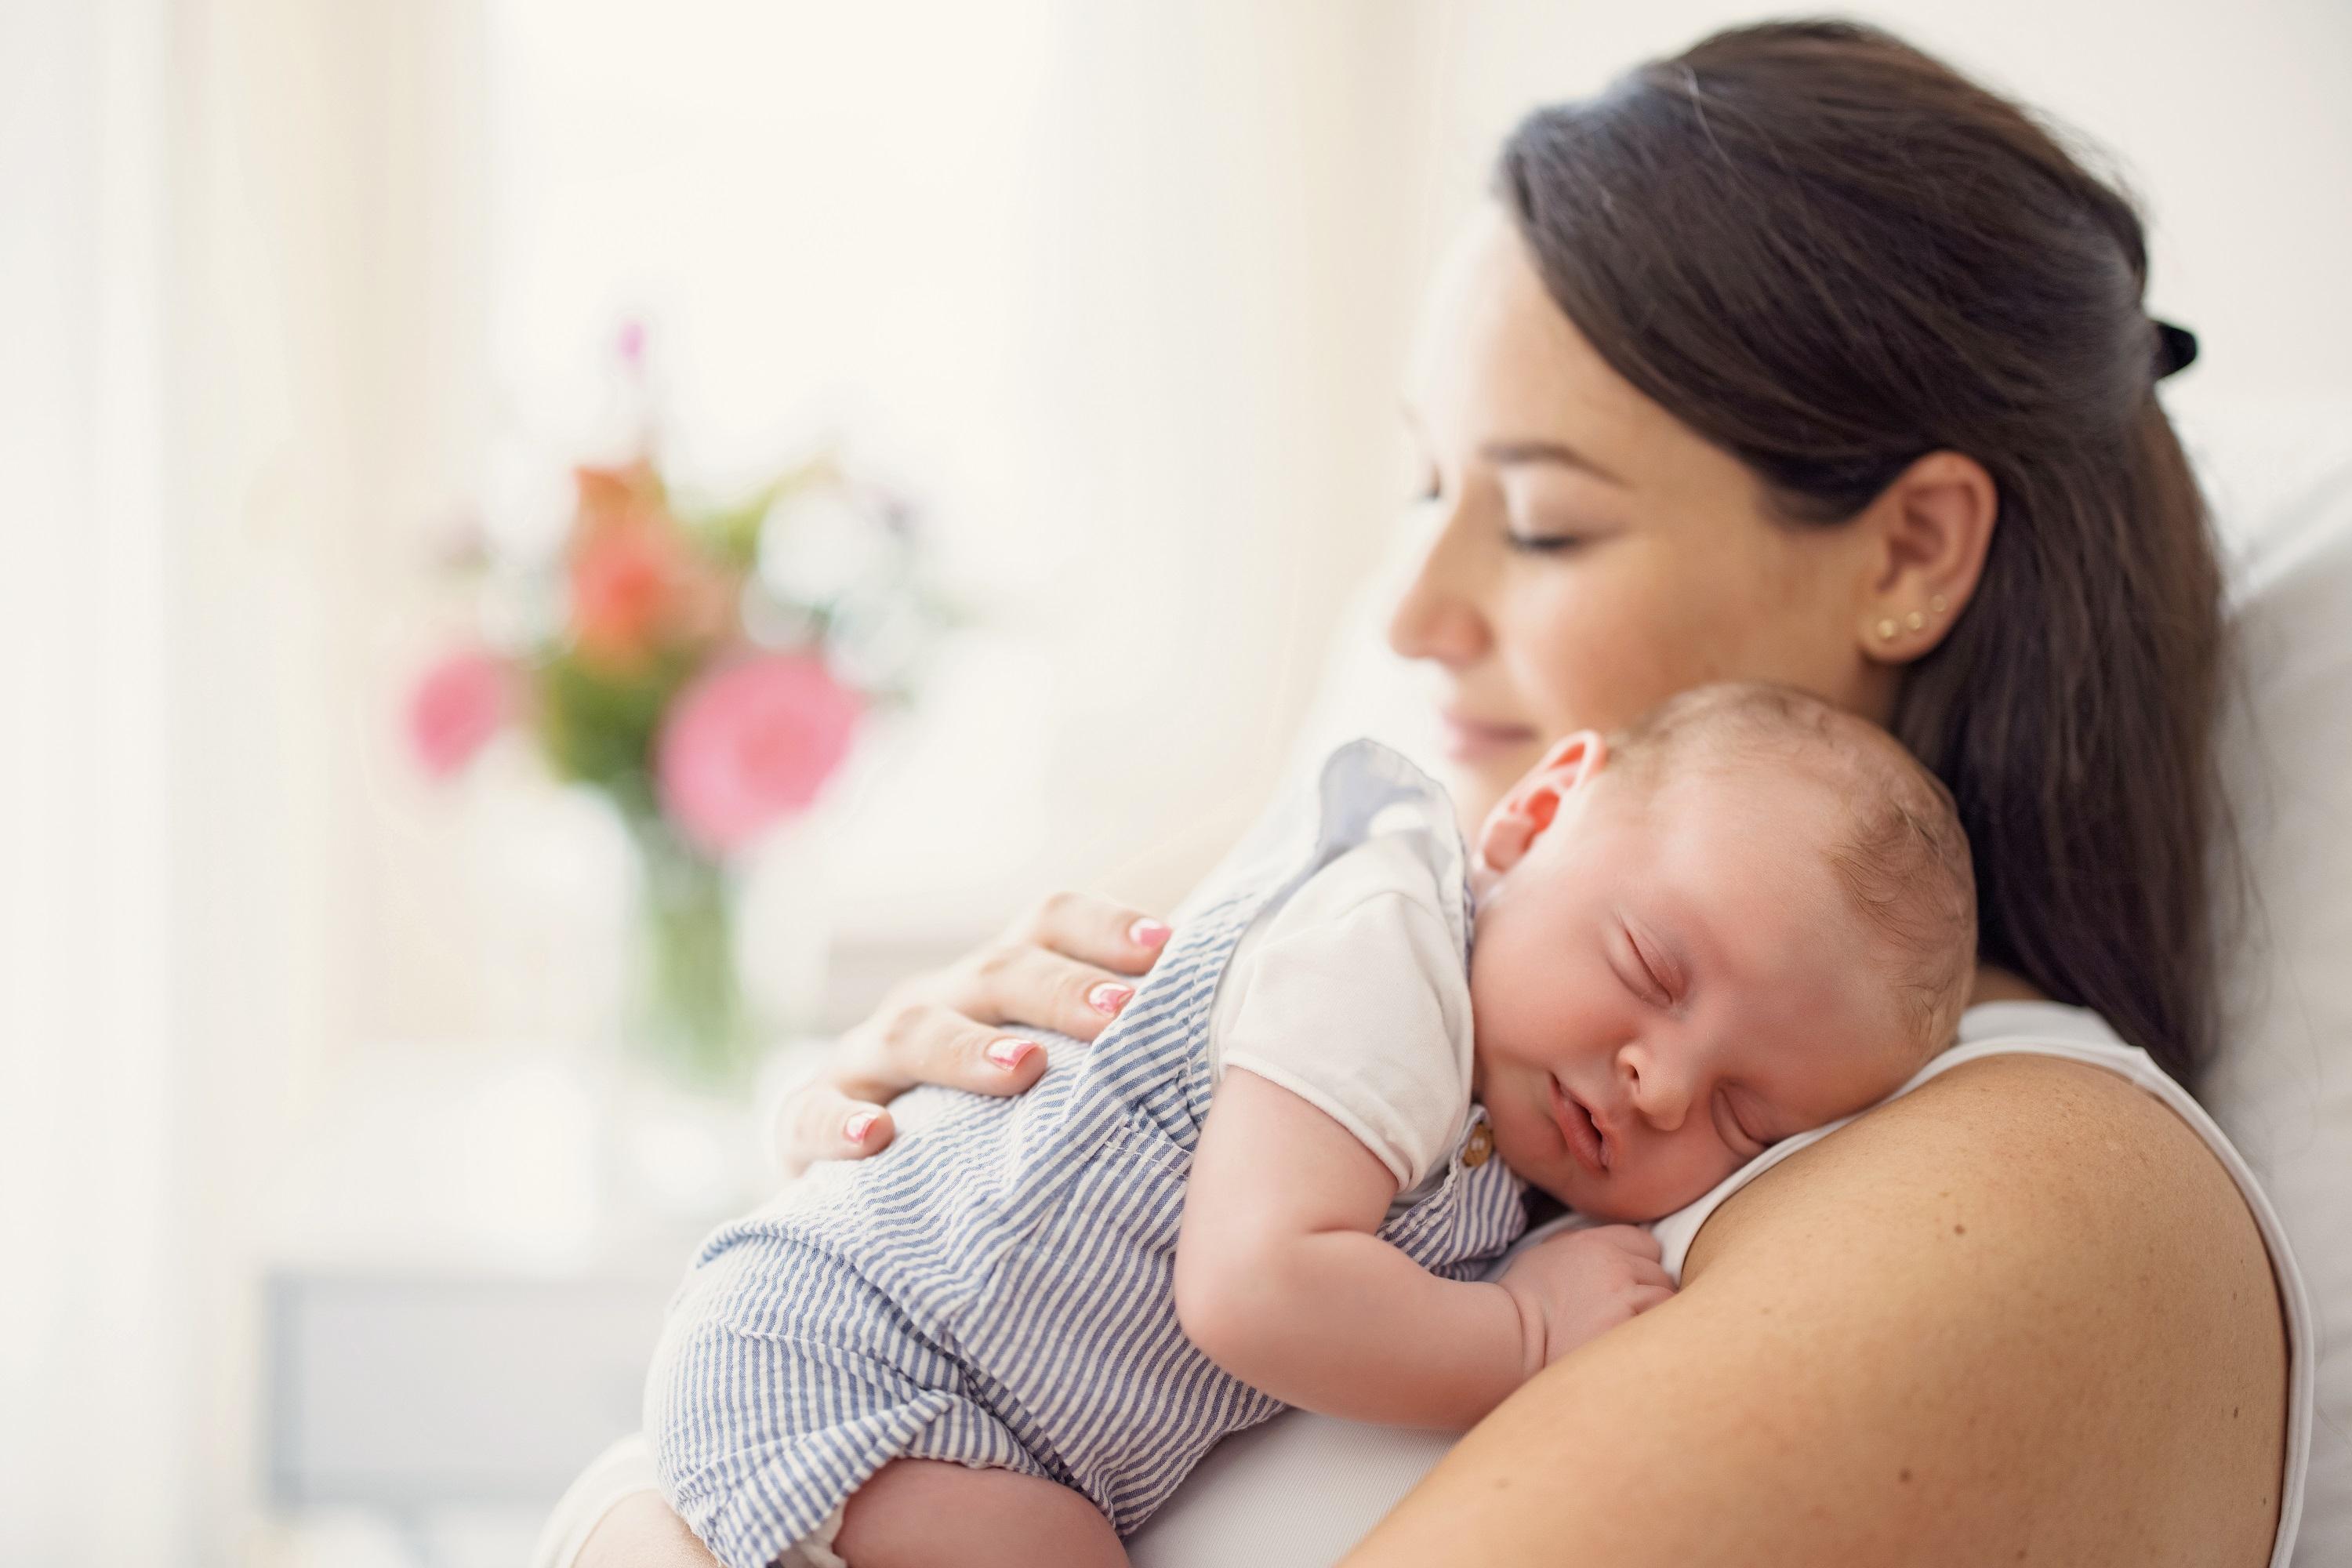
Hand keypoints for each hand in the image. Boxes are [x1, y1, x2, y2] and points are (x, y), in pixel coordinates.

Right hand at [770, 892, 1172, 1174]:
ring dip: (969, 1049)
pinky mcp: (807, 1125)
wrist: (868, 1196)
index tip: (1168, 951)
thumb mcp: (1051, 1082)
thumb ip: (1120, 1055)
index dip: (1106, 927)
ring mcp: (867, 1060)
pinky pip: (815, 1118)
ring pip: (912, 1032)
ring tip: (1024, 1070)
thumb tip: (1243, 1041)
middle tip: (1120, 1018)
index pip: (1049, 924)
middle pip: (996, 971)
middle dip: (1061, 990)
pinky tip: (877, 1145)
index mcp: (994, 982)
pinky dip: (840, 1128)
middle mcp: (934, 1003)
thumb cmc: (994, 1130)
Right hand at [1495, 1224, 1675, 1374]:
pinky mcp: (1629, 1321)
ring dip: (1656, 1314)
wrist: (1511, 1336)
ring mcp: (1623, 1290)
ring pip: (1666, 1296)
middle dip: (1650, 1292)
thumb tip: (1594, 1249)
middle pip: (1659, 1271)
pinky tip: (1637, 1344)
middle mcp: (1612, 1261)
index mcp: (1591, 1241)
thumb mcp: (1541, 1256)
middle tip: (1633, 1316)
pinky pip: (1662, 1321)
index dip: (1644, 1266)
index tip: (1635, 1285)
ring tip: (1634, 1333)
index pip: (1645, 1243)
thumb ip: (1574, 1246)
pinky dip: (1655, 1333)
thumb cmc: (1519, 1302)